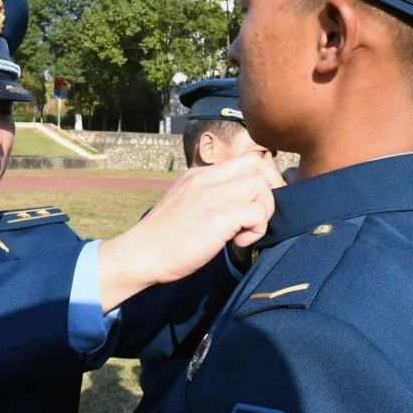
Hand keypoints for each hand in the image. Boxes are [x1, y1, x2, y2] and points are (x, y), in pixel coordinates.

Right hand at [98, 150, 282, 310]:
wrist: (141, 254)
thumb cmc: (163, 238)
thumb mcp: (185, 203)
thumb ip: (208, 195)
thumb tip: (239, 202)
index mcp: (198, 174)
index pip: (245, 158)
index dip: (262, 178)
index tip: (257, 203)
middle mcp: (205, 178)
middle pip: (258, 165)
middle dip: (271, 190)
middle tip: (260, 216)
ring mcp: (210, 196)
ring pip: (261, 186)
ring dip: (263, 212)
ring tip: (245, 231)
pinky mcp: (216, 217)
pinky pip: (257, 213)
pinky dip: (257, 230)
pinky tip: (239, 242)